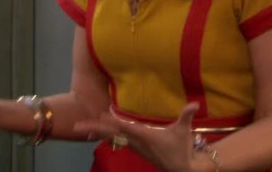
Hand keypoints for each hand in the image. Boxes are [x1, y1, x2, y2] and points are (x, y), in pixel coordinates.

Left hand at [74, 103, 199, 171]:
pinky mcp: (133, 148)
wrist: (181, 168)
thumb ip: (187, 115)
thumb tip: (195, 104)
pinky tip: (96, 133)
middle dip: (94, 128)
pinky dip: (104, 135)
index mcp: (145, 135)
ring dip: (96, 132)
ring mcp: (132, 146)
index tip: (100, 116)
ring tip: (81, 128)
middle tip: (76, 126)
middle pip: (111, 134)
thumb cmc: (182, 148)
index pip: (125, 127)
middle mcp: (135, 141)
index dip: (113, 121)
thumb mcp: (184, 131)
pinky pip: (114, 140)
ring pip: (111, 138)